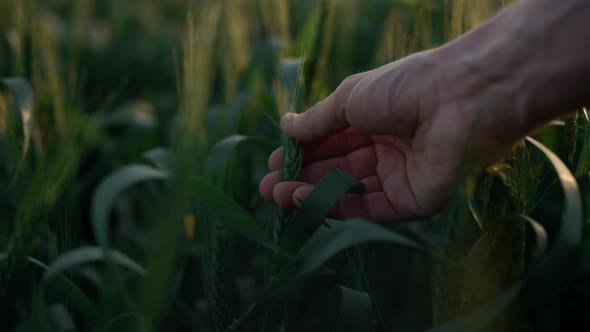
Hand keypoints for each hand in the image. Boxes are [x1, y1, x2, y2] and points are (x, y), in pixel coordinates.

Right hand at [259, 50, 516, 221]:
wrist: (460, 98)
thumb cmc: (404, 87)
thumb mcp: (350, 98)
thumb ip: (318, 120)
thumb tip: (285, 125)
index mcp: (374, 120)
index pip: (331, 142)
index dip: (302, 153)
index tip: (273, 162)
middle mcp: (385, 150)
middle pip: (336, 170)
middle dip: (300, 179)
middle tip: (267, 188)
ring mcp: (399, 177)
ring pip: (348, 192)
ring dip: (310, 195)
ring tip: (277, 196)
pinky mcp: (412, 201)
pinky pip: (368, 208)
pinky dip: (334, 206)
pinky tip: (304, 200)